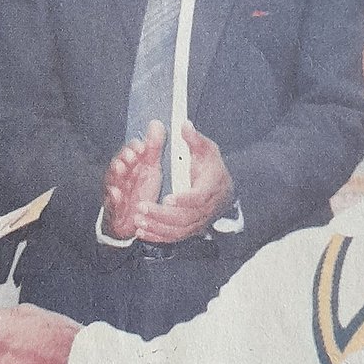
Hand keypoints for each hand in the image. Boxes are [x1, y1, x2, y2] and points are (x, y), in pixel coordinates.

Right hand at [102, 120, 164, 240]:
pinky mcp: (114, 209)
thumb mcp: (149, 168)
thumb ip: (153, 147)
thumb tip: (156, 123)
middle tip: (132, 157)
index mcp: (130, 166)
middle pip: (118, 164)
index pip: (129, 152)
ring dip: (116, 175)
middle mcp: (121, 178)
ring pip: (112, 181)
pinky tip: (117, 195)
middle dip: (123, 159)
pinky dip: (113, 199)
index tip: (142, 146)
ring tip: (121, 169)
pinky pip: (111, 203)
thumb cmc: (139, 190)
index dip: (133, 148)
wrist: (133, 218)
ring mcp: (115, 192)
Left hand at [134, 120, 233, 243]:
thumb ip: (194, 139)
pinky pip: (175, 237)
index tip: (169, 198)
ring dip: (157, 227)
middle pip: (185, 217)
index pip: (200, 197)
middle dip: (162, 215)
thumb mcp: (206, 149)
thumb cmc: (211, 168)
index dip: (185, 199)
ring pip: (179, 230)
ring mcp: (199, 221)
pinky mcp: (190, 229)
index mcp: (211, 187)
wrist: (224, 190)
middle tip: (142, 207)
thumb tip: (184, 125)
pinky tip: (142, 232)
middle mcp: (206, 208)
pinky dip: (158, 237)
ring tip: (139, 220)